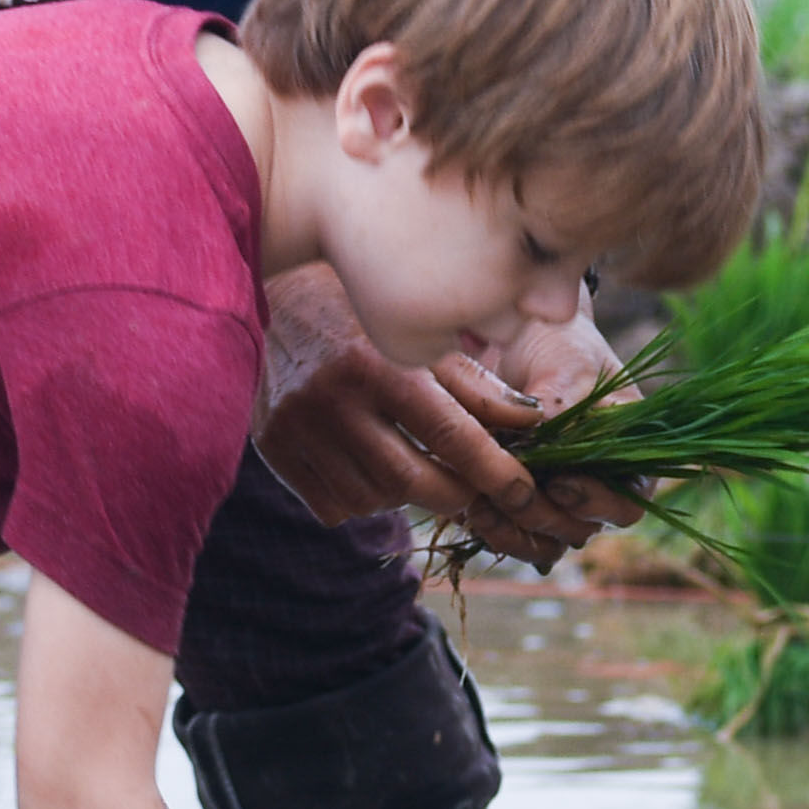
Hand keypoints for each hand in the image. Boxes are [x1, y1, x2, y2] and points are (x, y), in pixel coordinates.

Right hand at [257, 282, 638, 563]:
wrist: (282, 301)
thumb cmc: (370, 320)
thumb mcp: (426, 341)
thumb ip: (479, 386)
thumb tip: (534, 424)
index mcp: (379, 364)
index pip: (450, 435)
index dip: (495, 472)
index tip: (524, 493)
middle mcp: (334, 398)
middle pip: (411, 480)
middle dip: (455, 495)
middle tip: (472, 488)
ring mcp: (297, 427)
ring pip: (373, 500)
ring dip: (406, 496)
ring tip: (414, 465)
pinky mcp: (274, 448)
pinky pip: (333, 507)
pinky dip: (364, 500)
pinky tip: (371, 468)